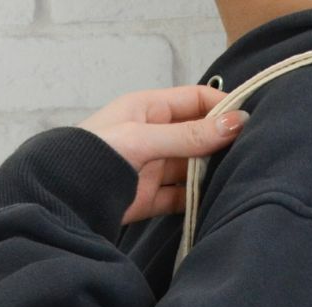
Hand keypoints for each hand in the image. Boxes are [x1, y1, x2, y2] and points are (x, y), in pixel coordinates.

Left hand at [78, 85, 249, 224]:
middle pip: (198, 136)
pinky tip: (214, 201)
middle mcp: (153, 135)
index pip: (195, 100)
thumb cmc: (94, 156)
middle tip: (249, 154)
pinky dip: (197, 200)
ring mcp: (152, 168)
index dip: (222, 108)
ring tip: (236, 179)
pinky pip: (181, 197)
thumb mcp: (145, 139)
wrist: (61, 198)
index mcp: (149, 109)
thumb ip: (190, 136)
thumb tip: (235, 124)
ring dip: (211, 174)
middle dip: (221, 144)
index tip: (249, 123)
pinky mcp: (150, 198)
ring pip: (192, 168)